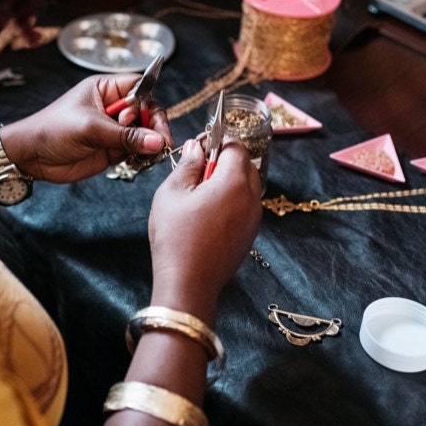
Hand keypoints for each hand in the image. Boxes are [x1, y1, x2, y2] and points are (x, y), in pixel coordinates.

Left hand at [1, 74, 172, 183]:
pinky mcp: (112, 149)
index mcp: (106, 89)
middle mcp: (113, 107)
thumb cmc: (53, 130)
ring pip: (144, 133)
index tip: (153, 121)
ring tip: (151, 155)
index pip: (140, 88)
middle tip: (160, 143)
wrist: (31, 157)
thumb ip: (126, 135)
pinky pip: (136, 150)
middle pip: (147, 112)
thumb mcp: (90, 128)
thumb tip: (158, 141)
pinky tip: (141, 162)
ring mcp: (114, 129)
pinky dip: (143, 156)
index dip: (149, 102)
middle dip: (155, 126)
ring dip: (151, 144)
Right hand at [146, 138, 262, 322]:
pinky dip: (231, 201)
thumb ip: (188, 165)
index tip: (199, 148)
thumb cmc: (176, 237)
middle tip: (197, 171)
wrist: (188, 283)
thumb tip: (196, 147)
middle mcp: (251, 199)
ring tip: (199, 195)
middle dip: (224, 161)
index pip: (236, 147)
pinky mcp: (250, 235)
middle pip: (245, 165)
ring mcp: (253, 219)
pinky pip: (245, 207)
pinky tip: (206, 214)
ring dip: (227, 182)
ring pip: (246, 187)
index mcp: (234, 183)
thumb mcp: (172, 193)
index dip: (217, 142)